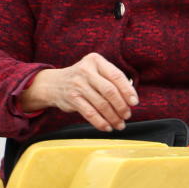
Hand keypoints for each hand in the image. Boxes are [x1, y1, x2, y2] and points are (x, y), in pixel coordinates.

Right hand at [19, 53, 138, 130]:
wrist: (54, 84)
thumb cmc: (82, 78)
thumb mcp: (95, 71)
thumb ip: (111, 80)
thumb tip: (131, 98)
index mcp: (95, 60)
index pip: (116, 75)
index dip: (127, 91)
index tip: (134, 102)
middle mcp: (86, 71)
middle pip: (110, 91)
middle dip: (121, 106)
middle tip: (127, 115)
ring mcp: (78, 85)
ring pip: (101, 104)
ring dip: (113, 117)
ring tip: (119, 124)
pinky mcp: (72, 98)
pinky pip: (90, 113)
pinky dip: (101, 122)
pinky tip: (107, 127)